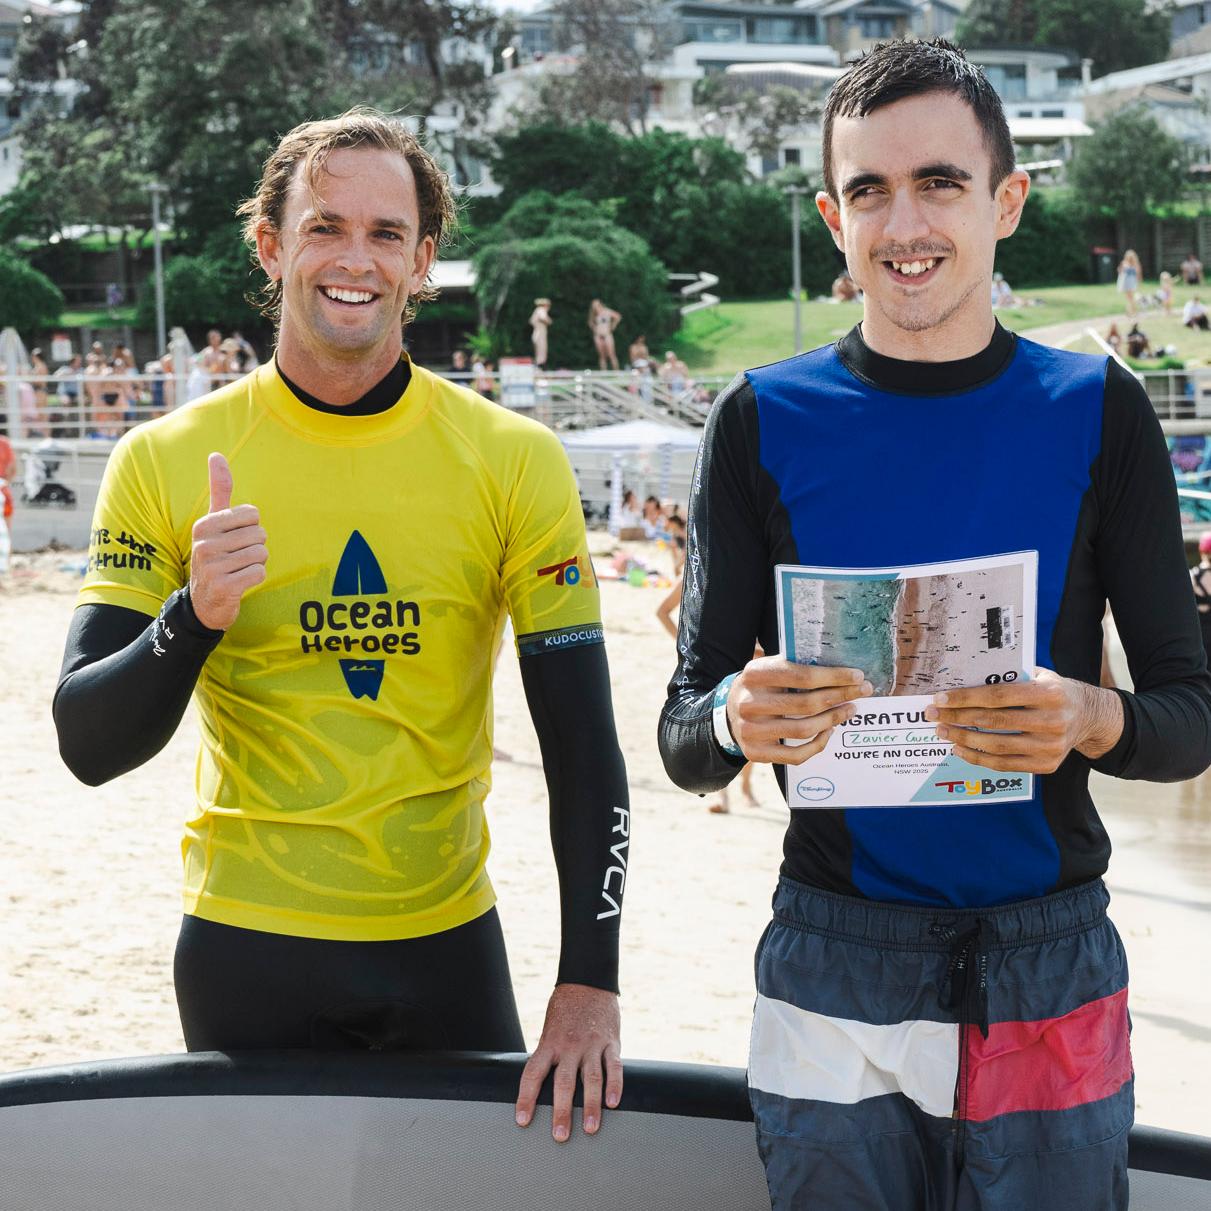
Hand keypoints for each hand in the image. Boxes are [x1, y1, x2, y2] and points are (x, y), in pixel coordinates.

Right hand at [189, 452, 267, 630]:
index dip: (252, 528)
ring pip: (261, 554)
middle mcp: (204, 543)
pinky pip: (260, 573)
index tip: (235, 539)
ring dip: (256, 563)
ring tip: (238, 569)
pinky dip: (256, 578)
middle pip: (260, 534)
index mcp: (204, 524)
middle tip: (237, 558)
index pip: (253, 514)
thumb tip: (216, 454)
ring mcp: (212, 566)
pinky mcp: (223, 587)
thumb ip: (219, 489)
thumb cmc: (215, 555)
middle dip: (256, 547)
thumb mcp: (213, 522)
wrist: (204, 601)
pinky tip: (240, 582)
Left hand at [515, 983, 621, 1141]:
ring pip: (591, 1078)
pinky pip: (614, 1066)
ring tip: (590, 1128)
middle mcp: (569, 1045)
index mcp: (550, 1043)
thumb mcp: (550, 1029)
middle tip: (560, 1135)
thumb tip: (540, 1086)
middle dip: (562, 1111)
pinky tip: (613, 1103)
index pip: (534, 1073)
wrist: (588, 981)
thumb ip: (549, 1055)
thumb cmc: (565, 1010)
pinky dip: (615, 1085)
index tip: (522, 1120)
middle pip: (564, 1082)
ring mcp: (591, 1043)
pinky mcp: (611, 1041)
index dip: (526, 1098)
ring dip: (591, 1106)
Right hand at [726, 655, 872, 763]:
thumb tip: (841, 672)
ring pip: (804, 729)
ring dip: (833, 719)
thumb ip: (795, 667)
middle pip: (807, 703)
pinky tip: (829, 731)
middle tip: (862, 692)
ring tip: (849, 710)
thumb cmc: (760, 687)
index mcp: (755, 674)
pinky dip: (818, 744)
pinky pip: (796, 755)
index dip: (834, 676)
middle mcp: (749, 702)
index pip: (802, 675)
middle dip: (841, 696)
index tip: (856, 676)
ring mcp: (751, 730)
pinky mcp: (755, 752)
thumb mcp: (768, 669)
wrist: (728, 713)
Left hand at [924, 668, 1123, 772]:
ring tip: (943, 731)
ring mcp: (1051, 747)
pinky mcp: (1047, 765)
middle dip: (957, 718)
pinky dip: (978, 758)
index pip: (999, 696)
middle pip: (994, 722)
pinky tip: (960, 749)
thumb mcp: (1039, 675)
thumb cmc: (1054, 691)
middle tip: (933, 714)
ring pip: (996, 747)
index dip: (966, 698)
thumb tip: (964, 678)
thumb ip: (1009, 677)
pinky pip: (1005, 764)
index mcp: (1049, 693)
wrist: (1090, 717)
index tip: (940, 698)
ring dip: (963, 740)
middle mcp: (1053, 721)